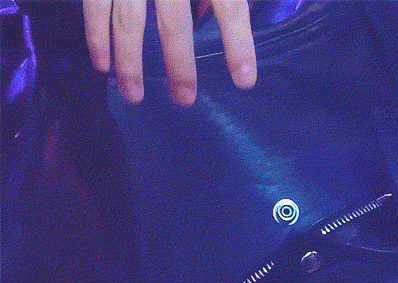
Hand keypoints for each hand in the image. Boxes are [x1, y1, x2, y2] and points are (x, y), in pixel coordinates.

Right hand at [83, 0, 256, 105]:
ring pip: (128, 20)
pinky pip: (95, 3)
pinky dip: (96, 35)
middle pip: (173, 21)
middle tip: (184, 100)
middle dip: (179, 65)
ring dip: (130, 63)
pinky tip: (101, 64)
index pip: (229, 5)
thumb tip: (209, 12)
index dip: (239, 43)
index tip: (245, 80)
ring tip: (134, 97)